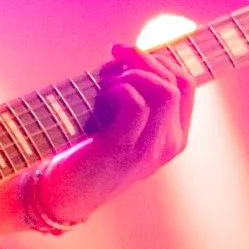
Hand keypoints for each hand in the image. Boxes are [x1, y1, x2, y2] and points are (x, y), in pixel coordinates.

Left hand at [22, 44, 190, 232]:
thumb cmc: (89, 153)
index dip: (161, 59)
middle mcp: (168, 145)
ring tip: (107, 81)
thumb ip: (133, 93)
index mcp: (174, 137)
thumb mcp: (121, 123)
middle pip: (175, 83)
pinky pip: (136, 103)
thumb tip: (125, 56)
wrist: (63, 195)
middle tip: (115, 55)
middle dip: (144, 59)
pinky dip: (118, 89)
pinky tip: (102, 96)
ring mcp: (149, 150)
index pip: (186, 84)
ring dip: (133, 74)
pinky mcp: (122, 149)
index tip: (132, 53)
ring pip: (164, 92)